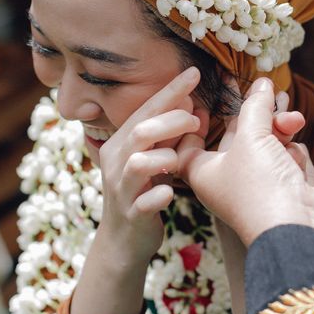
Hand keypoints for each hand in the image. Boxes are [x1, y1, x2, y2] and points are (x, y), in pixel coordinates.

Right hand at [96, 66, 200, 262]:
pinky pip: (145, 202)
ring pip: (139, 163)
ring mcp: (122, 190)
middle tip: (197, 121)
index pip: (145, 110)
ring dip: (166, 157)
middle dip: (172, 120)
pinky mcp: (131, 215)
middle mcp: (116, 162)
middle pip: (141, 131)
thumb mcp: (153, 158)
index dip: (170, 91)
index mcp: (120, 144)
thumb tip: (192, 105)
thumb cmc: (143, 191)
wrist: (123, 241)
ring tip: (180, 161)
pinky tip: (171, 192)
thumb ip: (168, 135)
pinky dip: (160, 195)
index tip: (195, 73)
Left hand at [178, 77, 313, 245]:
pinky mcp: (284, 185)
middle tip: (264, 88)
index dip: (195, 121)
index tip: (202, 102)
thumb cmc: (259, 186)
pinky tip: (296, 154)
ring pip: (268, 140)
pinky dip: (293, 150)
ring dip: (281, 127)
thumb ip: (256, 106)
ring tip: (292, 120)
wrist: (296, 226)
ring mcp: (259, 182)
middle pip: (238, 135)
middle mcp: (229, 177)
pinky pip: (286, 155)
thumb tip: (263, 84)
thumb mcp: (251, 137)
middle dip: (255, 112)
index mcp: (204, 171)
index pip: (190, 143)